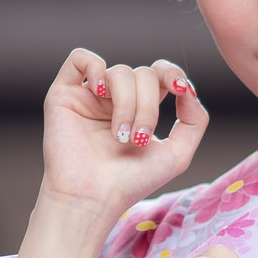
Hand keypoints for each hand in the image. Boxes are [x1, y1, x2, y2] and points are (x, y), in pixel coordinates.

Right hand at [37, 49, 207, 225]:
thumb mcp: (177, 155)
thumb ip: (194, 121)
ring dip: (127, 104)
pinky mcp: (63, 95)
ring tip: (119, 136)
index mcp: (139, 108)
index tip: (180, 90)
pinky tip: (99, 92)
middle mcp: (114, 99)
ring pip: (119, 72)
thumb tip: (187, 89)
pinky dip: (95, 68)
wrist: (93, 199)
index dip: (172, 74)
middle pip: (143, 74)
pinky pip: (80, 58)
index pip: (159, 74)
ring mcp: (89, 95)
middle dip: (149, 105)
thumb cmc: (131, 182)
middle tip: (139, 138)